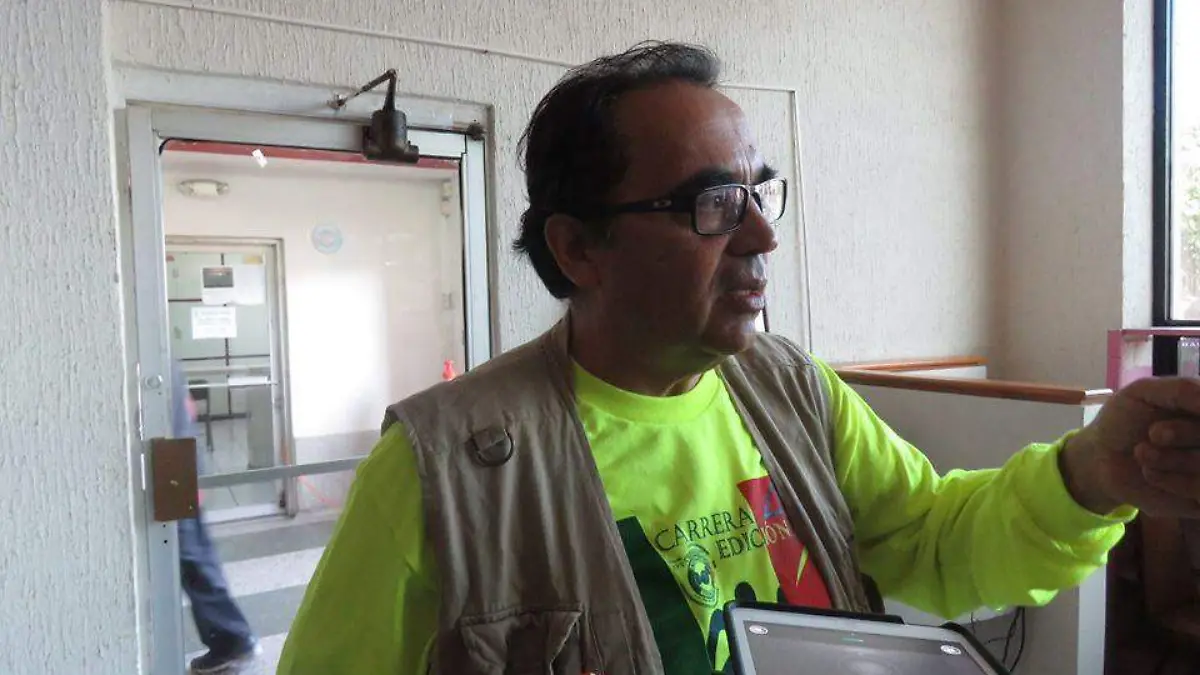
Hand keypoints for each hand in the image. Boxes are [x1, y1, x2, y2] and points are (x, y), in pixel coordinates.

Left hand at [1061, 377, 1199, 516]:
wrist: (1100, 457)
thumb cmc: (1124, 419)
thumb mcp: (1144, 392)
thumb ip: (1183, 390)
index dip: (1195, 420)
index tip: (1162, 426)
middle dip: (1184, 433)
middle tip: (1154, 433)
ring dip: (1175, 459)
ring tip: (1142, 453)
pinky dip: (1174, 482)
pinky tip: (1149, 473)